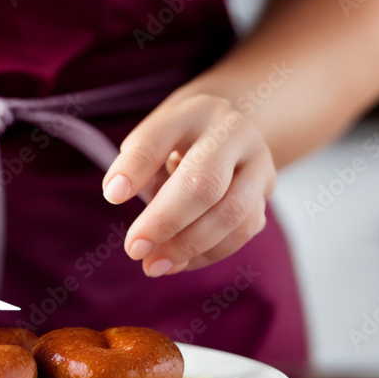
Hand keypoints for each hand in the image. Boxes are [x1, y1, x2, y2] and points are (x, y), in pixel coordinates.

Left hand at [102, 94, 275, 276]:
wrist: (229, 133)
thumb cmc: (179, 140)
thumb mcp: (154, 138)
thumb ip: (136, 163)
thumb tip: (118, 193)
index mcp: (196, 111)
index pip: (159, 139)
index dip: (134, 169)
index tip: (112, 196)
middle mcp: (235, 133)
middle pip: (205, 183)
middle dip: (165, 221)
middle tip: (133, 249)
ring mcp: (258, 164)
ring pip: (232, 214)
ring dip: (188, 247)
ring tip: (153, 266)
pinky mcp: (266, 196)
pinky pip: (242, 233)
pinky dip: (207, 254)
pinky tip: (177, 263)